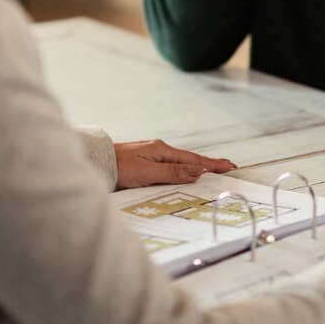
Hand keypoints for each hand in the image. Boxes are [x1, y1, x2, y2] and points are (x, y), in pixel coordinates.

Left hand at [114, 139, 235, 188]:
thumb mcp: (147, 172)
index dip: (212, 164)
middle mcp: (159, 151)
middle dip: (209, 164)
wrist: (95, 162)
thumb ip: (173, 172)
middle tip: (227, 168)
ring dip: (197, 167)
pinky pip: (170, 166)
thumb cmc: (118, 167)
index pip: (193, 159)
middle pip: (189, 159)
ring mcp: (151, 156)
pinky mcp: (144, 163)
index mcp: (162, 150)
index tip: (229, 167)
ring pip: (180, 163)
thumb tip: (198, 170)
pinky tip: (185, 172)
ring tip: (211, 170)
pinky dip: (183, 169)